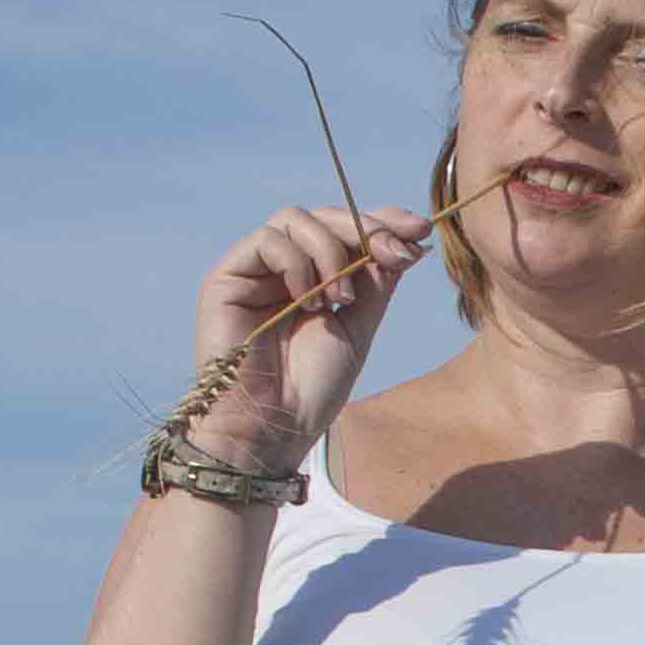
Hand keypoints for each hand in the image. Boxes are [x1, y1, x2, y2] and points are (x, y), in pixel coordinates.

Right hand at [180, 203, 430, 463]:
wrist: (273, 428)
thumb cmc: (312, 389)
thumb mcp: (358, 327)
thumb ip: (377, 281)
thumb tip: (405, 238)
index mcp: (311, 279)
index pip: (344, 230)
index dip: (380, 220)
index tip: (419, 230)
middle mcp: (280, 270)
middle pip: (322, 216)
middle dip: (365, 229)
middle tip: (395, 253)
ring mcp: (252, 272)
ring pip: (295, 219)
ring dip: (331, 251)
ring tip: (341, 299)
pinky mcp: (226, 278)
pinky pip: (268, 240)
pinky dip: (297, 262)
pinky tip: (309, 300)